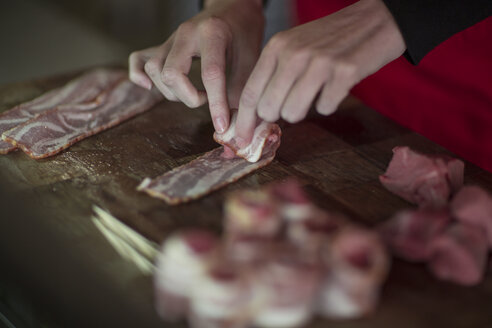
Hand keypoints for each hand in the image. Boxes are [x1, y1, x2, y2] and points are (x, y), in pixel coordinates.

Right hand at [129, 0, 264, 133]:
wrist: (233, 7)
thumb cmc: (244, 34)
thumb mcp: (251, 60)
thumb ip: (241, 91)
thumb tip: (234, 126)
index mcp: (213, 34)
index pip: (210, 75)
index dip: (216, 105)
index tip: (221, 126)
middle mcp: (186, 33)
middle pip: (171, 74)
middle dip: (188, 97)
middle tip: (206, 99)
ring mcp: (171, 38)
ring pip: (155, 70)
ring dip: (172, 92)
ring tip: (193, 93)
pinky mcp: (162, 44)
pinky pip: (139, 60)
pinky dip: (139, 76)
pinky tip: (149, 87)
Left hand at [235, 0, 405, 145]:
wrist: (376, 19)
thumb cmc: (331, 38)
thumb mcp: (295, 46)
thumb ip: (274, 75)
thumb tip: (258, 115)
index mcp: (277, 46)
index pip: (250, 93)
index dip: (244, 122)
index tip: (241, 139)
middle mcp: (294, 54)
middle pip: (269, 109)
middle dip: (278, 115)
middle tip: (294, 103)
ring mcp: (319, 63)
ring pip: (293, 113)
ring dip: (304, 110)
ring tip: (317, 90)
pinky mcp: (344, 73)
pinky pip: (325, 109)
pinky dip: (330, 103)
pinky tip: (337, 85)